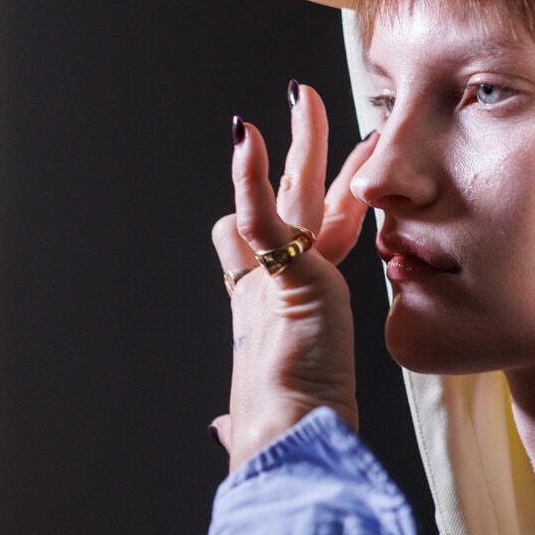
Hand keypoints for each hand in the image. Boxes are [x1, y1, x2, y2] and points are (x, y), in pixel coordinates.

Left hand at [211, 84, 377, 469]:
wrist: (296, 438)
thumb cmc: (279, 433)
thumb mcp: (245, 415)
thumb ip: (234, 416)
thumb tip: (216, 430)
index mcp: (291, 310)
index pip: (302, 241)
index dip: (307, 208)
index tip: (314, 178)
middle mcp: (301, 287)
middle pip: (313, 204)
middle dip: (317, 156)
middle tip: (318, 110)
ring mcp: (303, 278)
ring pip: (298, 194)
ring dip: (299, 141)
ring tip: (301, 95)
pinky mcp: (295, 277)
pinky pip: (262, 214)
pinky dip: (248, 174)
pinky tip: (243, 136)